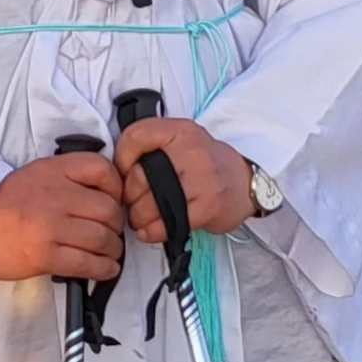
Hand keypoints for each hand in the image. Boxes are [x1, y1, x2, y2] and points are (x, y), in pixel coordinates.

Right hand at [0, 151, 125, 281]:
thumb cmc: (3, 203)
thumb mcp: (36, 175)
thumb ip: (67, 179)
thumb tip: (102, 195)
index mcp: (53, 171)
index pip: (101, 169)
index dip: (117, 187)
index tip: (116, 199)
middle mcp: (56, 195)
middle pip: (108, 209)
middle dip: (116, 225)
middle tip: (112, 232)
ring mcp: (51, 226)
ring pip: (102, 238)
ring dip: (113, 249)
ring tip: (110, 253)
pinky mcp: (46, 255)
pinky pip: (87, 263)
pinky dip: (103, 269)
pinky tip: (105, 269)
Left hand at [114, 117, 252, 240]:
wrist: (245, 181)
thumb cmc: (205, 162)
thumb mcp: (180, 140)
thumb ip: (152, 146)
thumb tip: (116, 170)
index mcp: (180, 130)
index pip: (136, 136)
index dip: (121, 158)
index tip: (123, 173)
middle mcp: (191, 151)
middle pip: (139, 176)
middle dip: (128, 195)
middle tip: (131, 202)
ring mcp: (201, 179)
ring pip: (149, 204)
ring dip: (137, 217)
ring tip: (139, 218)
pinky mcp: (208, 206)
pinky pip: (167, 224)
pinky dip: (152, 231)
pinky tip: (150, 230)